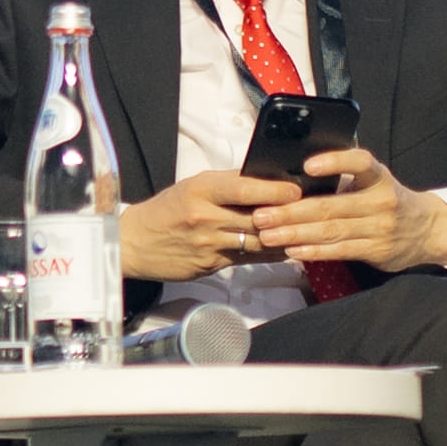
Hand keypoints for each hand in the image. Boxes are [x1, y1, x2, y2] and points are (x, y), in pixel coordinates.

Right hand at [116, 168, 295, 283]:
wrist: (134, 243)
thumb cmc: (166, 210)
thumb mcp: (192, 187)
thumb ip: (227, 185)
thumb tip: (265, 180)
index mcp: (201, 190)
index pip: (245, 188)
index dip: (274, 191)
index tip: (296, 190)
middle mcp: (206, 217)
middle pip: (257, 218)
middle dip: (287, 215)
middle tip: (313, 211)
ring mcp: (210, 244)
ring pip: (258, 242)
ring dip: (285, 237)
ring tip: (308, 231)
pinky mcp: (212, 265)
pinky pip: (249, 259)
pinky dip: (271, 254)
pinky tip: (288, 249)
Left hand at [257, 147, 446, 277]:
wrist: (427, 230)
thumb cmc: (388, 200)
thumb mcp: (375, 181)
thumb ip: (346, 179)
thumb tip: (296, 175)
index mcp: (379, 176)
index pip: (360, 162)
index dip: (335, 162)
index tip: (307, 166)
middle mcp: (382, 200)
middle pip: (331, 206)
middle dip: (292, 211)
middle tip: (261, 214)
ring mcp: (380, 228)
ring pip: (332, 231)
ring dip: (295, 233)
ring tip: (267, 234)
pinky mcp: (377, 251)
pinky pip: (340, 251)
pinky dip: (314, 251)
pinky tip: (292, 249)